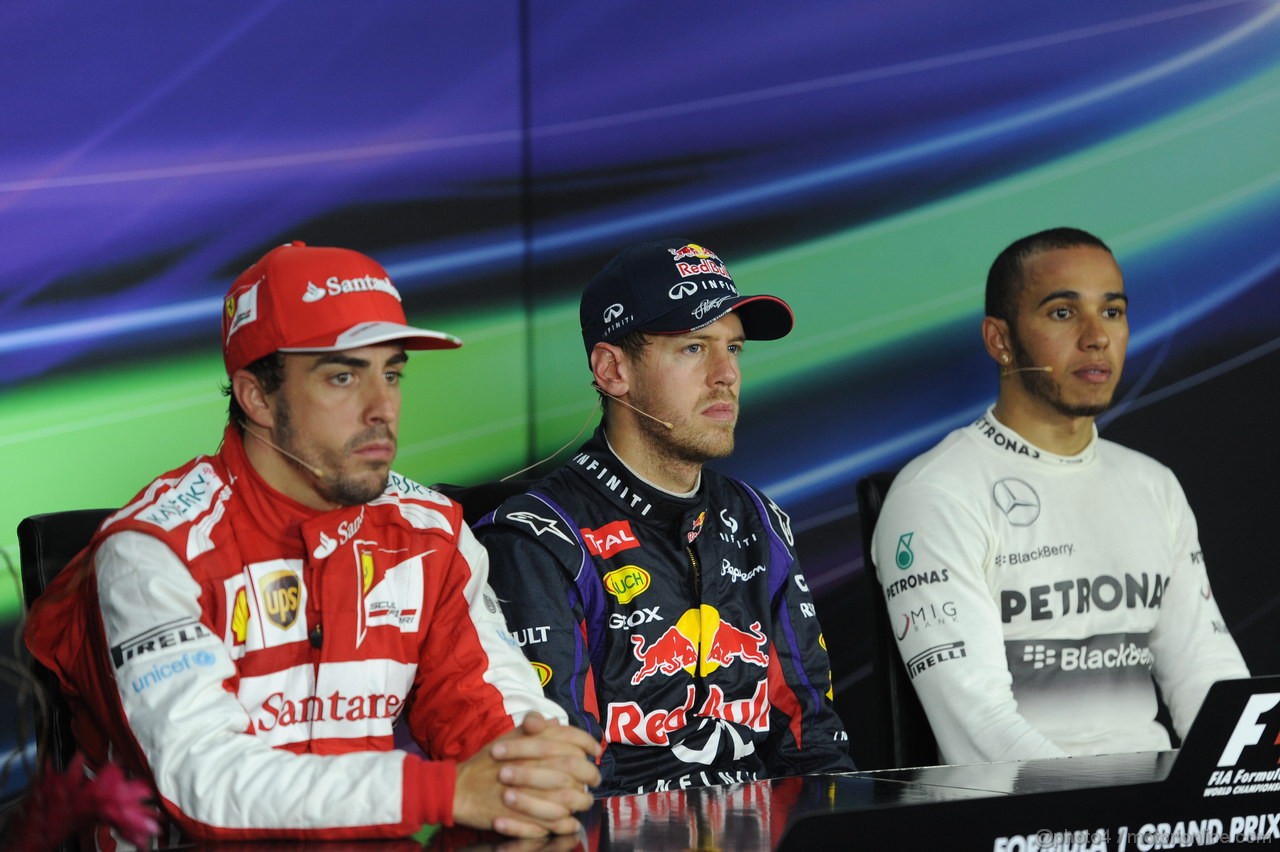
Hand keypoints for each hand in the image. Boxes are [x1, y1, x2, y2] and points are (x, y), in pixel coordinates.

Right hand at [453, 714, 600, 836]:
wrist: (459, 788)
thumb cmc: (485, 762)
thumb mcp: (508, 738)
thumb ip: (533, 729)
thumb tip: (557, 723)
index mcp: (531, 743)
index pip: (569, 738)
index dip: (586, 743)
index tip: (595, 750)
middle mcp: (533, 764)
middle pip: (575, 769)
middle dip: (590, 775)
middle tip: (595, 780)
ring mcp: (528, 792)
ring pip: (567, 797)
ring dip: (580, 801)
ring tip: (584, 803)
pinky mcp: (522, 817)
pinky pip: (552, 822)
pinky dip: (564, 823)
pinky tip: (570, 822)